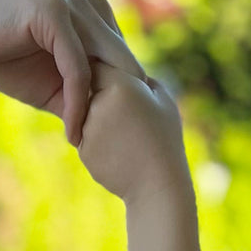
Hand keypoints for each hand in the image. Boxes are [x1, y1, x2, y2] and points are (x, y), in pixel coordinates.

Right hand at [0, 0, 144, 144]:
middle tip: (112, 151)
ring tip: (89, 145)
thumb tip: (118, 127)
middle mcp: (91, 2)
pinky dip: (77, 106)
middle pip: (126, 69)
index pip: (127, 65)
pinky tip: (70, 132)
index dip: (124, 104)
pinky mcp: (54, 12)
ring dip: (100, 113)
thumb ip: (85, 94)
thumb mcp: (53, 80)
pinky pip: (78, 70)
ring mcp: (74, 3)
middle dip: (122, 111)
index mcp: (96, 13)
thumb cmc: (0, 51)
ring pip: (107, 70)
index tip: (114, 142)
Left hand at [78, 62, 188, 203]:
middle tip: (123, 116)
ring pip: (85, 114)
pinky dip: (98, 144)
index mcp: (122, 86)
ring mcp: (88, 127)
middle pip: (89, 89)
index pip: (99, 65)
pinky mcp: (83, 149)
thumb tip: (126, 67)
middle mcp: (99, 103)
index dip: (107, 74)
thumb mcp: (165, 102)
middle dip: (100, 97)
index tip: (116, 85)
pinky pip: (86, 138)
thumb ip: (143, 80)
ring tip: (126, 139)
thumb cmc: (166, 142)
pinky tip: (120, 155)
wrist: (159, 186)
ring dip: (98, 121)